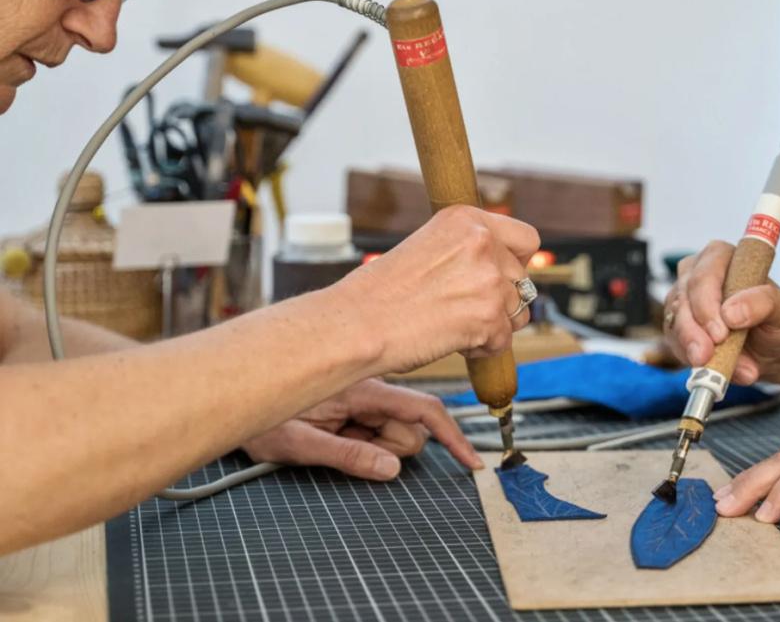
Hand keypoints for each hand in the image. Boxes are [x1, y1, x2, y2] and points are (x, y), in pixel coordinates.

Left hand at [241, 378, 482, 479]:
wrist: (230, 394)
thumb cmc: (258, 417)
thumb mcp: (299, 443)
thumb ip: (349, 455)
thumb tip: (392, 468)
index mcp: (363, 390)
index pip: (424, 410)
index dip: (453, 437)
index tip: (471, 463)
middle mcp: (369, 387)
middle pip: (412, 427)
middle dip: (391, 448)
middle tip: (346, 449)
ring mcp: (362, 395)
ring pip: (395, 431)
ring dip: (373, 445)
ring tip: (331, 440)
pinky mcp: (354, 403)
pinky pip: (376, 429)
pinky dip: (364, 441)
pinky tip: (334, 436)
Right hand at [336, 205, 540, 373]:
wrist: (357, 324)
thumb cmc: (380, 293)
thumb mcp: (426, 247)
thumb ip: (466, 251)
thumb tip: (502, 268)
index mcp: (466, 219)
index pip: (526, 238)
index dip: (516, 261)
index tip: (501, 275)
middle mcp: (482, 243)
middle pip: (522, 279)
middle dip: (500, 299)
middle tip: (461, 309)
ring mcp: (489, 279)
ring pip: (518, 311)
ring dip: (493, 324)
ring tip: (453, 325)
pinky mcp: (490, 316)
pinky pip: (504, 339)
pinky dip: (482, 348)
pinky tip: (451, 341)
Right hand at [664, 240, 779, 384]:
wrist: (774, 349)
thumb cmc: (778, 321)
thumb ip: (762, 303)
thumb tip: (731, 313)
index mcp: (721, 257)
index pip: (704, 274)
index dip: (707, 303)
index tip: (720, 332)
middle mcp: (697, 274)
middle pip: (683, 298)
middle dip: (693, 331)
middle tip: (707, 356)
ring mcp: (684, 300)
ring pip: (674, 322)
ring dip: (691, 348)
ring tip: (716, 369)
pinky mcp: (677, 326)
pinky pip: (674, 342)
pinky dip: (689, 358)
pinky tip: (710, 368)